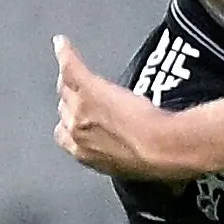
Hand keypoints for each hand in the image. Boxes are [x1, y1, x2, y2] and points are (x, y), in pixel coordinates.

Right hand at [53, 36, 199, 179]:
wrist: (161, 149)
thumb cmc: (156, 162)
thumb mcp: (139, 169)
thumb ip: (136, 164)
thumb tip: (162, 180)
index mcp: (84, 154)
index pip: (66, 135)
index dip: (74, 125)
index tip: (81, 121)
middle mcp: (75, 132)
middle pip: (65, 108)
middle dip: (73, 102)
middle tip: (86, 96)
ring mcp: (80, 108)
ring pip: (67, 87)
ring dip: (70, 79)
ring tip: (72, 68)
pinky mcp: (89, 88)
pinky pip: (69, 66)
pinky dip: (64, 53)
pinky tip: (61, 43)